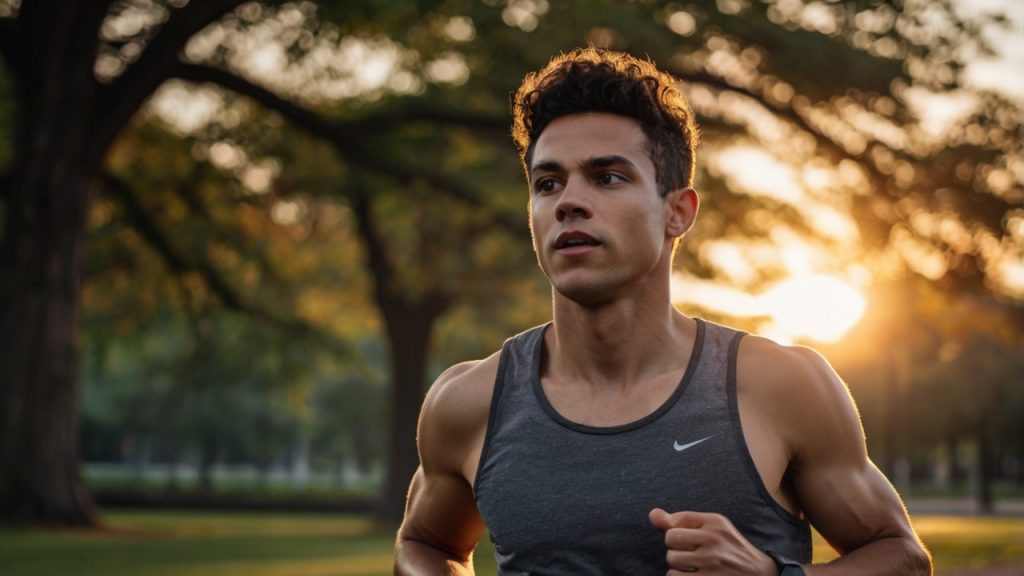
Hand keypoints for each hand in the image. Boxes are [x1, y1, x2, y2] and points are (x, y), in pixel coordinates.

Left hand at [649, 508, 777, 575]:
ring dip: (678, 567)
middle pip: (670, 542)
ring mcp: (711, 563)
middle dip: (677, 551)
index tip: (688, 541)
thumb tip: (652, 514)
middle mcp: (713, 541)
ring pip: (672, 562)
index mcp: (714, 523)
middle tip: (692, 556)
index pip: (674, 524)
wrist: (760, 573)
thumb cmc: (730, 547)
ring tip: (693, 567)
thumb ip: (681, 520)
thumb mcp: (713, 526)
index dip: (676, 535)